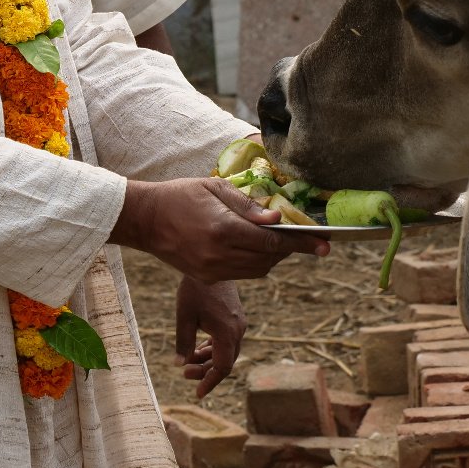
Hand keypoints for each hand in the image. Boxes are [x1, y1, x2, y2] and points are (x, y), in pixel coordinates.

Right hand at [109, 178, 328, 281]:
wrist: (145, 220)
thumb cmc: (180, 195)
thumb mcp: (214, 189)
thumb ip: (247, 205)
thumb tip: (277, 218)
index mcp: (223, 229)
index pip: (272, 241)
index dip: (301, 243)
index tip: (324, 244)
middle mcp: (220, 255)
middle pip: (269, 259)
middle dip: (291, 250)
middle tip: (306, 239)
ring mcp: (213, 271)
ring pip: (258, 270)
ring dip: (274, 257)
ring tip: (281, 242)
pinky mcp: (207, 278)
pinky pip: (242, 274)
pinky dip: (255, 263)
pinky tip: (255, 248)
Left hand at [176, 278, 243, 398]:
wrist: (211, 262)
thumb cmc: (195, 289)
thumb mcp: (184, 316)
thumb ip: (183, 342)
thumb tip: (179, 364)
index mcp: (227, 333)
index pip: (223, 368)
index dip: (210, 382)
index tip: (197, 393)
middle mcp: (238, 330)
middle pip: (225, 362)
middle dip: (206, 371)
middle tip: (185, 373)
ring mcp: (239, 323)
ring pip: (226, 351)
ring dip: (209, 359)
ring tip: (188, 362)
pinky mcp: (236, 317)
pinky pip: (227, 340)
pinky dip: (214, 348)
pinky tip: (199, 348)